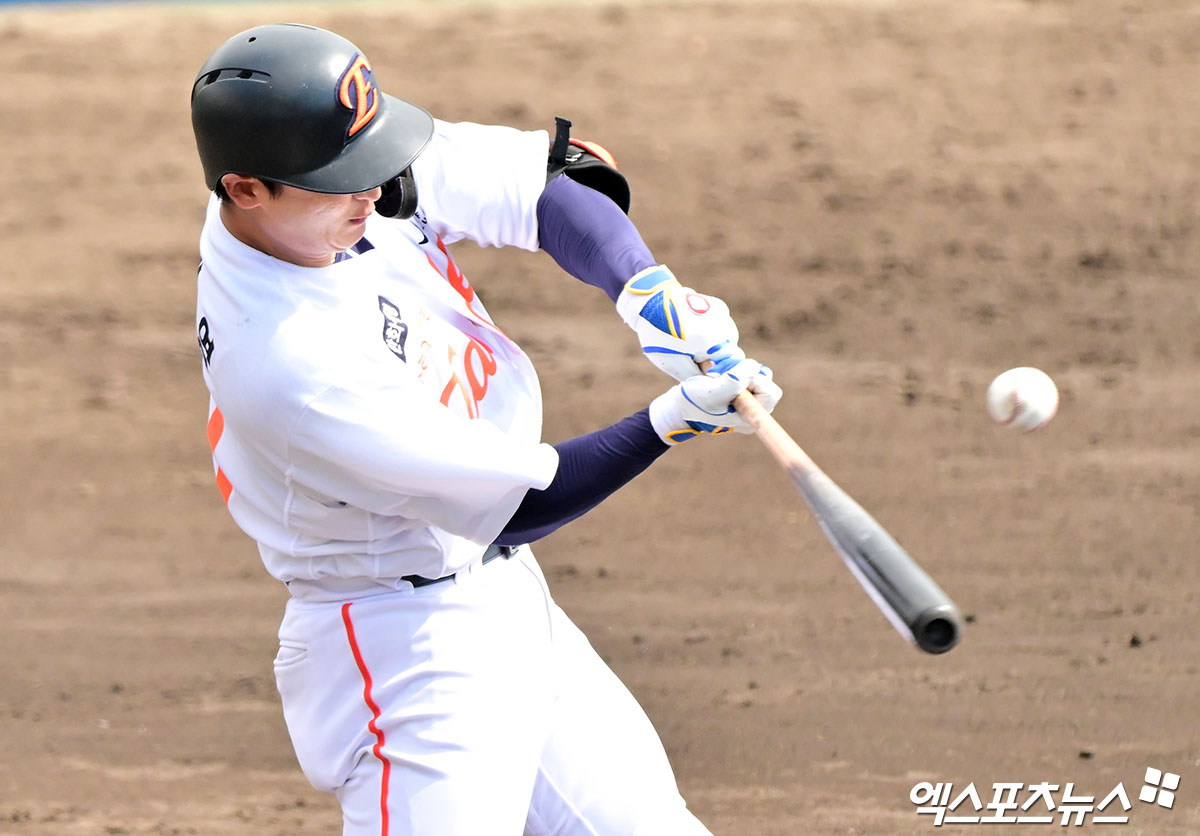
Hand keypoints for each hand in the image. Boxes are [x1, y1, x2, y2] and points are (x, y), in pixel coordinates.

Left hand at [616, 265, 744, 380]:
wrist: (650, 302)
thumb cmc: (658, 335)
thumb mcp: (674, 363)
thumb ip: (698, 377)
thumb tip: (715, 384)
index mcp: (712, 342)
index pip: (732, 366)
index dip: (720, 372)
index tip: (704, 371)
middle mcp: (723, 326)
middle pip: (730, 353)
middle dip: (715, 357)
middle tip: (691, 354)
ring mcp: (722, 313)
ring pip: (727, 339)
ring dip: (714, 344)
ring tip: (690, 340)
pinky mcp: (719, 306)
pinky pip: (722, 325)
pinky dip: (712, 330)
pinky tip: (693, 327)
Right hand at [648, 358, 782, 444]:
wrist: (677, 406)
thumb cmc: (693, 402)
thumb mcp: (713, 391)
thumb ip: (735, 380)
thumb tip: (755, 367)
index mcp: (750, 418)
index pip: (770, 392)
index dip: (754, 379)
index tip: (730, 379)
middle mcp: (752, 411)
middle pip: (766, 381)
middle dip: (747, 371)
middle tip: (725, 372)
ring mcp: (747, 401)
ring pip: (757, 373)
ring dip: (739, 367)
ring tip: (719, 372)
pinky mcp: (739, 390)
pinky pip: (747, 372)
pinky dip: (735, 366)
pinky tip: (718, 372)